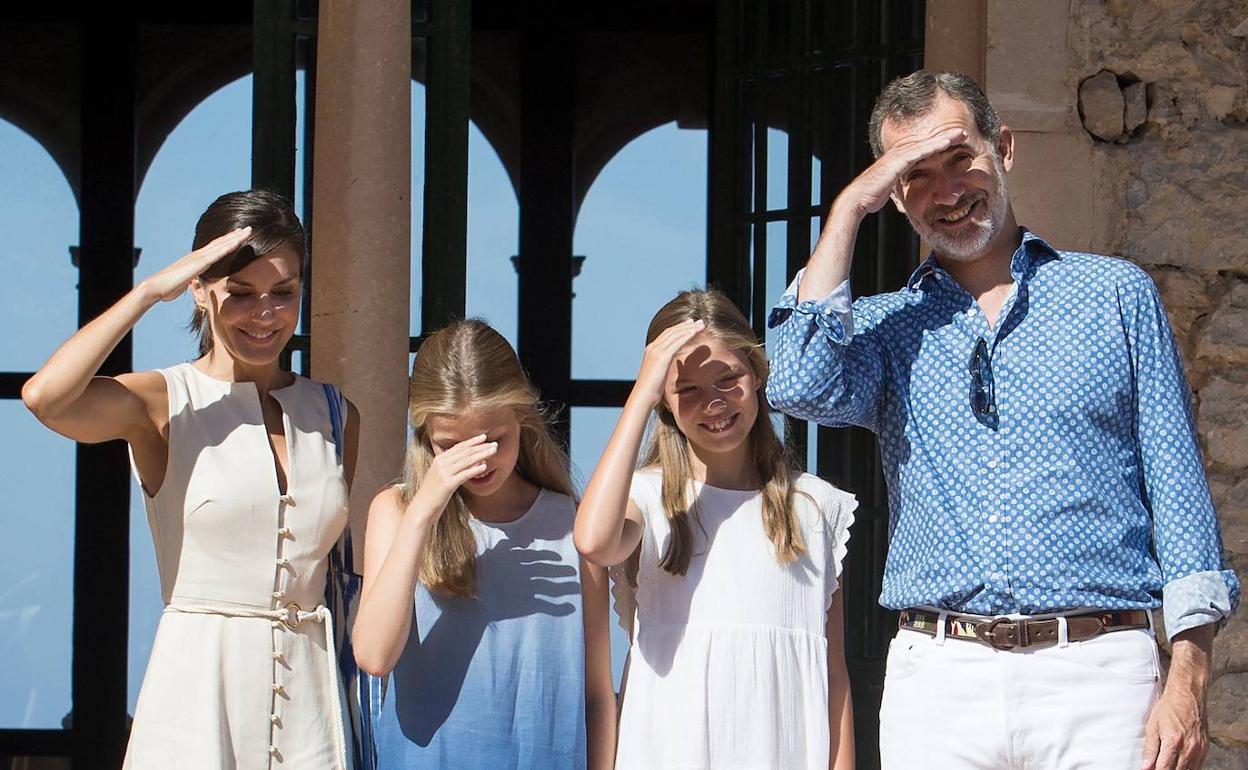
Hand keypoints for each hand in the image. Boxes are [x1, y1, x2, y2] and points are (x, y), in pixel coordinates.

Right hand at [139, 227, 252, 302]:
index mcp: (196, 260)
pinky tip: (237, 242)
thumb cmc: (169, 288)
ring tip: (247, 231)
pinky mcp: (198, 263)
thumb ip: (192, 279)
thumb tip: (194, 281)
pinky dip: (227, 247)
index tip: (239, 237)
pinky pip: (216, 254)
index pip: (215, 248)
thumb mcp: (185, 283)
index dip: (227, 242)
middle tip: (248, 229)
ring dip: (235, 238)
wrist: (156, 288)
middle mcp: (198, 255)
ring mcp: (198, 258)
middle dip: (235, 236)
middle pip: (220, 243)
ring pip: (221, 245)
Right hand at [409, 434, 498, 518]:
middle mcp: (440, 463)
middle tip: (494, 443)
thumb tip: (473, 462)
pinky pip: (464, 474)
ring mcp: (443, 473)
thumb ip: (453, 468)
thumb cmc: (433, 495)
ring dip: (482, 454)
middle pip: (464, 452)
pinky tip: (485, 467)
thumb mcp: (441, 477)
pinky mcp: (447, 484)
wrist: (421, 509)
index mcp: (438, 459)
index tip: (484, 437)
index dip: (472, 441)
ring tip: (493, 451)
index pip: (458, 447)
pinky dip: (475, 469)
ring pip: (466, 460)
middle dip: (480, 446)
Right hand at [632, 319, 704, 408]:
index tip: (690, 325)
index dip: (679, 328)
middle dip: (686, 326)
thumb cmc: (650, 390)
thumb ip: (662, 367)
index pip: (667, 334)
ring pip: (675, 335)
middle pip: (672, 331)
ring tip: (701, 325)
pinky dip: (686, 335)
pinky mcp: (661, 357)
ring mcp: (656, 351)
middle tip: (699, 322)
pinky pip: (676, 343)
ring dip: (689, 328)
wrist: (642, 396)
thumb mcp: (657, 374)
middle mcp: (653, 347)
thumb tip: (667, 369)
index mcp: (651, 350)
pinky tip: (695, 332)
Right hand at [834, 125, 966, 218]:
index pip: (922, 150)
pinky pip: (920, 151)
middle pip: (926, 142)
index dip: (937, 145)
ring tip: (961, 133)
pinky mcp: (898, 161)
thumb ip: (897, 188)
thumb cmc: (869, 198)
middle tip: (963, 132)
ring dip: (944, 137)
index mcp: (897, 161)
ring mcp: (898, 156)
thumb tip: (902, 196)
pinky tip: (947, 142)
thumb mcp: (888, 191)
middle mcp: (898, 154)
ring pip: (926, 143)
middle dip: (945, 136)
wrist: (857, 199)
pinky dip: (934, 145)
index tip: (953, 142)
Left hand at [1141, 688, 1206, 769]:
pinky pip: (1197, 766)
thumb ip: (1150, 749)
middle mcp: (1189, 748)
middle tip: (1156, 766)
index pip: (1164, 768)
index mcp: (1173, 742)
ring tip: (1167, 764)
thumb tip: (1145, 766)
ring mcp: (1199, 749)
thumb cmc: (1169, 707)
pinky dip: (1187, 768)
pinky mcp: (1205, 749)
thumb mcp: (1152, 726)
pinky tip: (1179, 764)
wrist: (1188, 695)